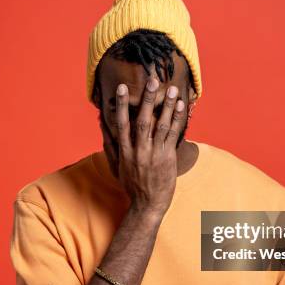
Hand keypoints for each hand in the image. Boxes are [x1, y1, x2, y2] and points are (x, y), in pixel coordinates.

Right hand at [101, 77, 185, 217]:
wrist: (147, 204)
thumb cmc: (132, 185)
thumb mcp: (116, 167)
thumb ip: (110, 146)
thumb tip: (102, 127)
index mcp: (125, 151)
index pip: (122, 123)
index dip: (123, 105)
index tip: (123, 88)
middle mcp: (139, 151)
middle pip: (143, 120)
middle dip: (147, 99)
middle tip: (152, 81)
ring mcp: (154, 154)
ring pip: (161, 125)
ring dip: (167, 106)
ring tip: (171, 89)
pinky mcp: (168, 158)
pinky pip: (173, 135)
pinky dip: (177, 120)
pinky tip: (181, 106)